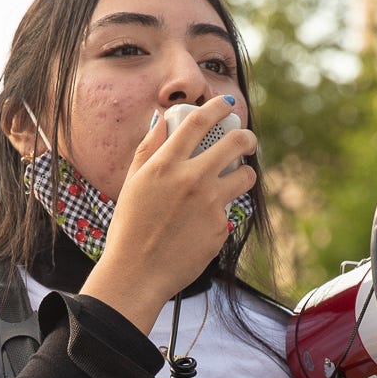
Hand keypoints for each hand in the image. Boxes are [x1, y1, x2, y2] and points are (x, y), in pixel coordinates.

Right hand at [81, 96, 258, 329]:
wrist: (137, 273)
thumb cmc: (130, 227)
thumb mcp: (132, 182)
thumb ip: (149, 148)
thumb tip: (163, 119)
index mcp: (165, 164)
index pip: (199, 121)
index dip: (218, 106)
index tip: (226, 104)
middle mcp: (191, 179)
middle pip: (235, 142)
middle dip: (246, 137)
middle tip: (246, 141)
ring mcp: (209, 204)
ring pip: (245, 176)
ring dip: (244, 173)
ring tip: (237, 178)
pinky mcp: (220, 228)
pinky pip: (229, 211)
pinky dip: (220, 213)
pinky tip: (201, 225)